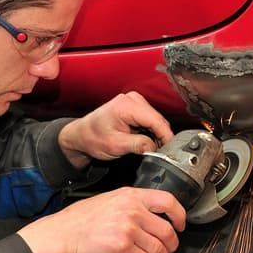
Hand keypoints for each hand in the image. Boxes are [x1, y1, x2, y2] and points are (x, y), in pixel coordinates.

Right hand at [17, 187, 186, 252]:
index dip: (179, 215)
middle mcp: (133, 209)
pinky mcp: (122, 247)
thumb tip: (149, 214)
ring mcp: (128, 228)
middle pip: (166, 229)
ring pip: (158, 247)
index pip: (168, 201)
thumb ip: (131, 203)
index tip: (180, 224)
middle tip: (169, 249)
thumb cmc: (80, 220)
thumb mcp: (109, 200)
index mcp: (131, 196)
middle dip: (172, 244)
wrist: (62, 234)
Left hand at [58, 92, 174, 167]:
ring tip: (152, 148)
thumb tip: (155, 147)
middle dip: (161, 136)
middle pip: (158, 119)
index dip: (166, 136)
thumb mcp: (116, 145)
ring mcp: (134, 101)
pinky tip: (147, 140)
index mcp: (127, 105)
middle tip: (161, 153)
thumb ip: (138, 145)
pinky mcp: (135, 106)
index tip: (170, 149)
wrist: (81, 135)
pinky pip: (150, 119)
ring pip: (156, 120)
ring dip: (156, 134)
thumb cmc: (92, 137)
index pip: (156, 120)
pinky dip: (151, 131)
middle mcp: (132, 99)